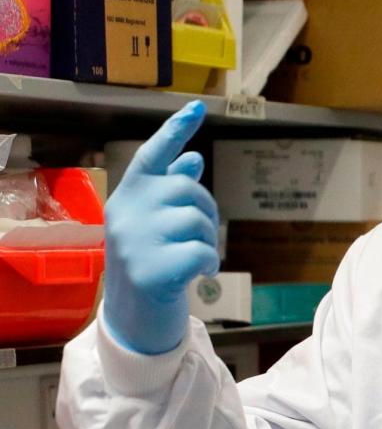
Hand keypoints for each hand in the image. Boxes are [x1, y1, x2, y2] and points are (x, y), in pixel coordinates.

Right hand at [102, 101, 219, 354]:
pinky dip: (209, 263)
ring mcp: (135, 241)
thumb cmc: (151, 266)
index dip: (175, 131)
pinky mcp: (152, 269)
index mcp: (126, 197)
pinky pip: (202, 251)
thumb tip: (193, 159)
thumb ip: (172, 192)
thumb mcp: (157, 225)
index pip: (152, 156)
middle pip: (187, 189)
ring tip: (193, 260)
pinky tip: (199, 275)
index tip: (197, 107)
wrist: (134, 321)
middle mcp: (125, 213)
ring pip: (197, 219)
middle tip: (197, 238)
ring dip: (208, 241)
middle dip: (205, 211)